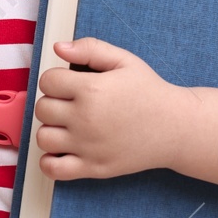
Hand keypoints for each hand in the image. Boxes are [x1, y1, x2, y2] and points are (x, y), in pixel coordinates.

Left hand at [34, 37, 186, 180]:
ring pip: (43, 137)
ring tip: (68, 125)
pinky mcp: (93, 167)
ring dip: (51, 129)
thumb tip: (58, 48)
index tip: (69, 83)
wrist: (175, 127)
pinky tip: (63, 150)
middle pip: (42, 108)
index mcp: (91, 90)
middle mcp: (85, 119)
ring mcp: (87, 146)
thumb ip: (90, 49)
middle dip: (53, 102)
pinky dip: (49, 161)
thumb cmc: (150, 92)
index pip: (48, 81)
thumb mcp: (124, 61)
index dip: (56, 79)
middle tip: (71, 103)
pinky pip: (53, 169)